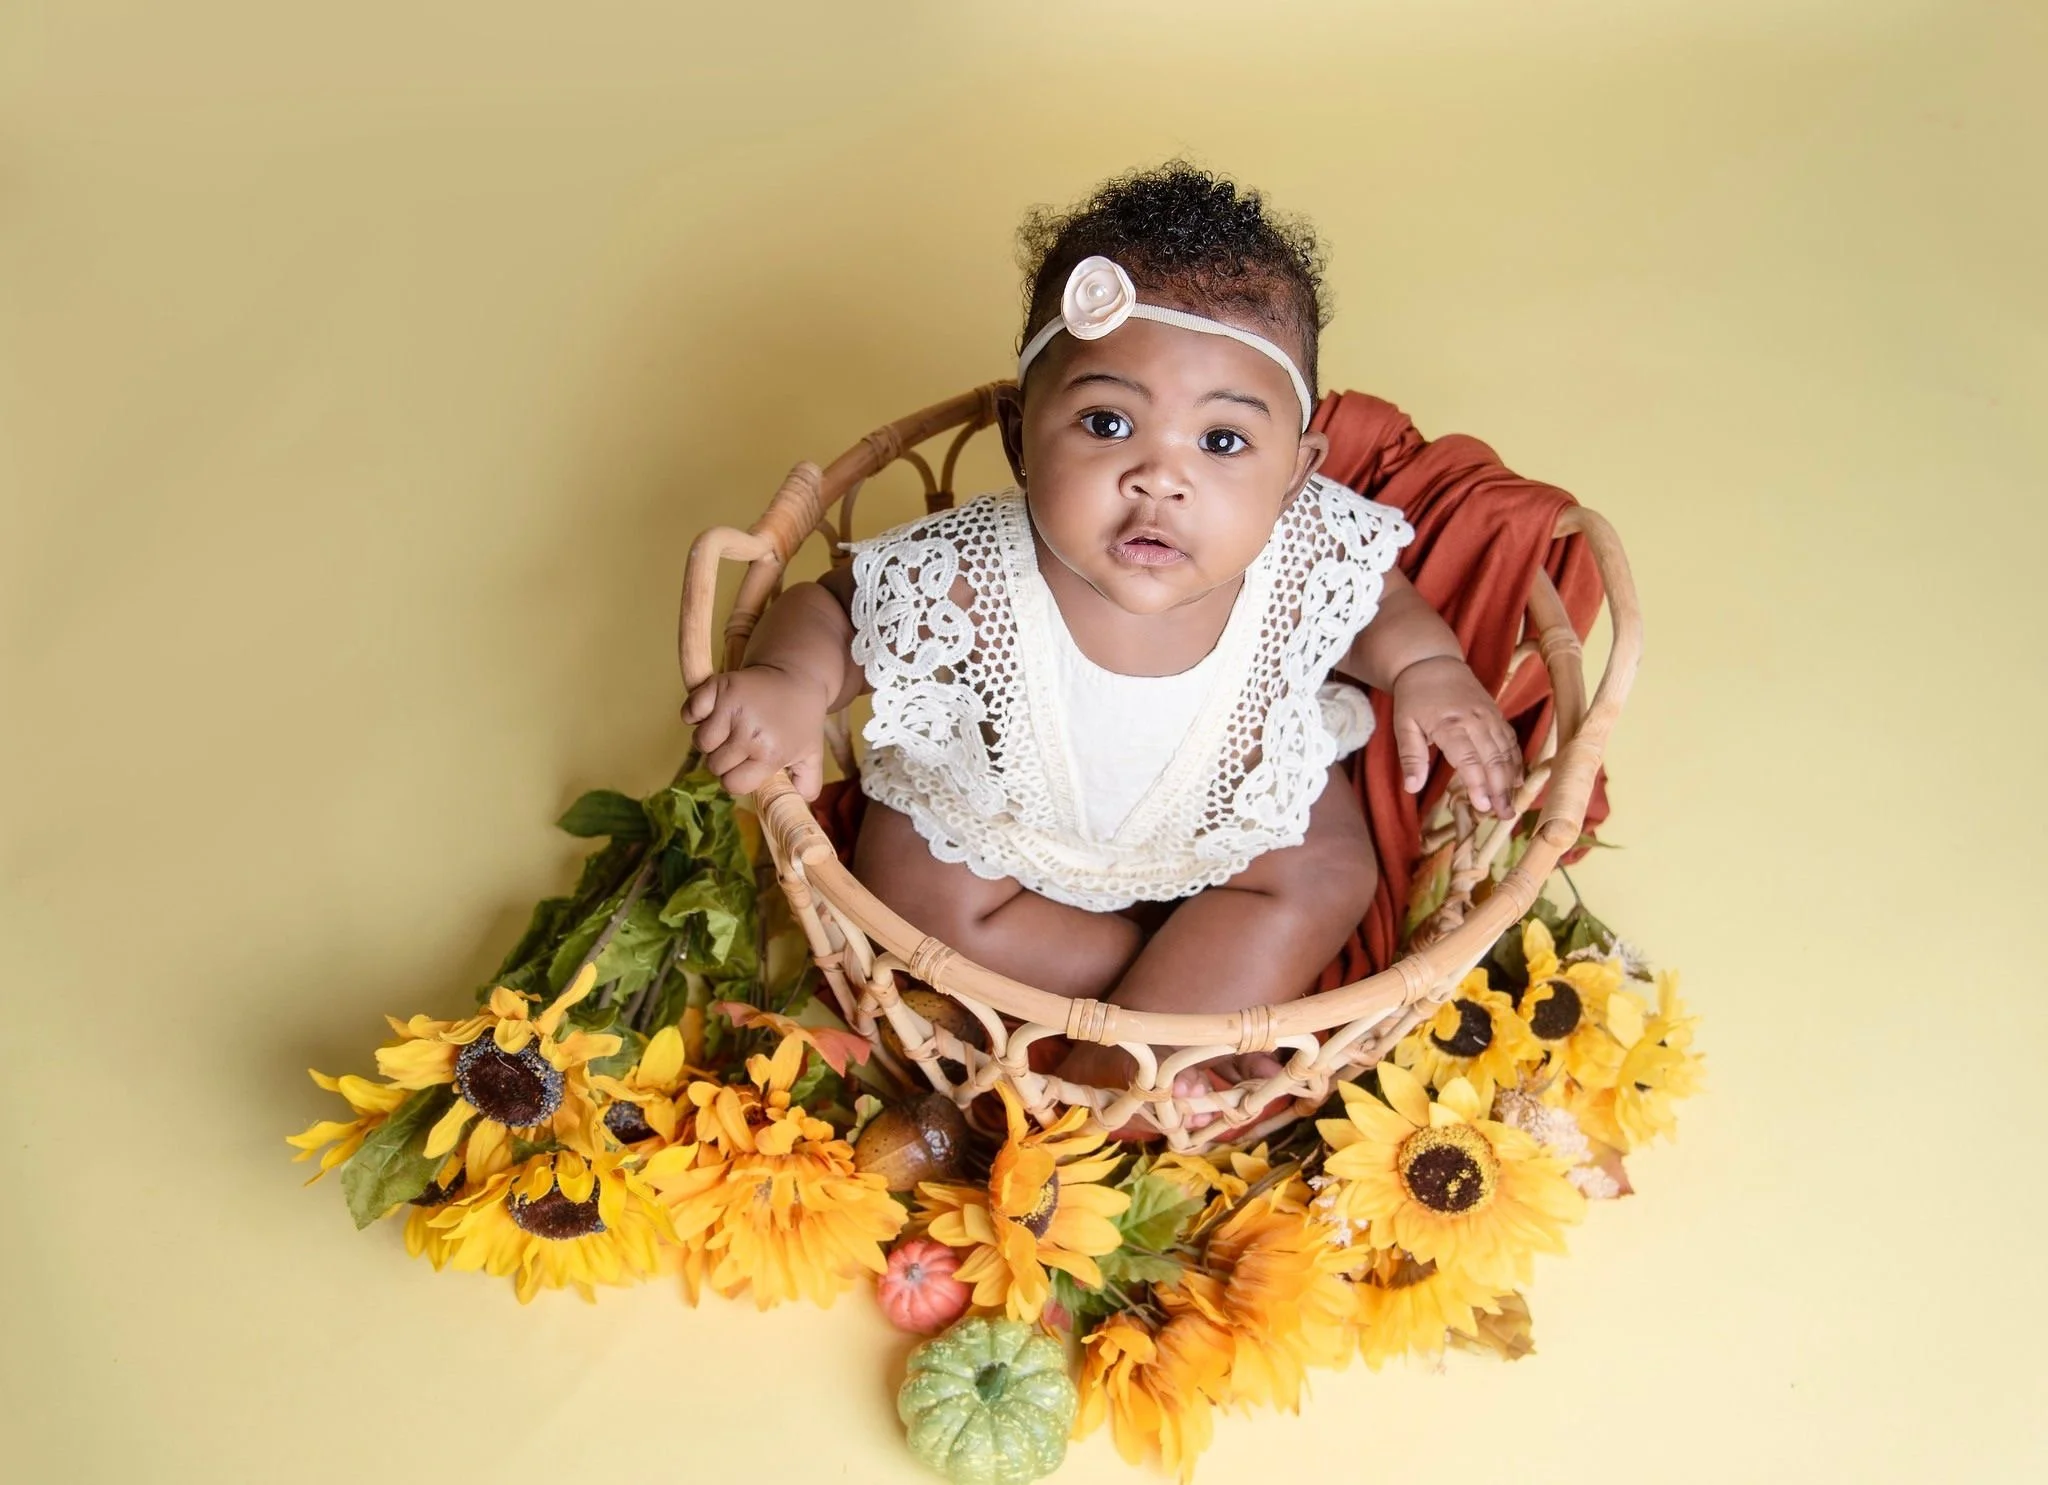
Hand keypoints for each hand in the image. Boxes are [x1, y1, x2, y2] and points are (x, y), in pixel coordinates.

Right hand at [680, 663, 828, 799]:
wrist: (798, 676)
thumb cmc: (802, 720)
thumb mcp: (812, 754)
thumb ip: (807, 786)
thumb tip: (794, 806)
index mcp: (770, 753)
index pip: (733, 784)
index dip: (738, 778)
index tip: (747, 766)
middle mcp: (749, 732)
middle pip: (715, 765)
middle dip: (725, 759)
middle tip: (741, 744)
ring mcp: (731, 707)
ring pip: (701, 742)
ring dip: (711, 739)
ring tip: (729, 728)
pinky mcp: (717, 686)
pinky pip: (689, 713)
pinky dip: (695, 714)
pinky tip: (713, 712)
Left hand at [1390, 655, 1523, 820]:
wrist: (1432, 662)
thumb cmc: (1414, 696)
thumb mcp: (1403, 725)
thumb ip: (1410, 757)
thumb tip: (1412, 788)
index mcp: (1450, 724)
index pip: (1469, 760)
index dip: (1478, 785)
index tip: (1483, 807)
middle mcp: (1475, 720)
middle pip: (1494, 759)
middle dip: (1500, 790)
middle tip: (1504, 815)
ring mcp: (1489, 716)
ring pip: (1507, 752)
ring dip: (1511, 780)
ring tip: (1511, 806)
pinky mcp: (1496, 714)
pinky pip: (1511, 740)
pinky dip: (1516, 761)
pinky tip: (1517, 781)